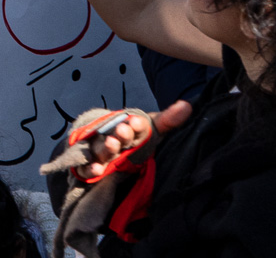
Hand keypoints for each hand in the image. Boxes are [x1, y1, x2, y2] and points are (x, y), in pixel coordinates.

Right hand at [71, 102, 194, 183]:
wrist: (109, 147)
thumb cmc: (136, 138)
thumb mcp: (153, 130)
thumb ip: (168, 120)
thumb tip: (187, 106)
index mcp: (130, 129)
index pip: (135, 126)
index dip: (136, 124)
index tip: (136, 121)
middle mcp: (114, 139)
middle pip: (116, 136)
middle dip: (120, 134)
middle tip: (124, 130)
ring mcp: (101, 152)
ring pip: (101, 150)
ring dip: (105, 148)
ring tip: (112, 146)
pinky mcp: (92, 167)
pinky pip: (88, 167)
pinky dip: (90, 168)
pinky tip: (96, 169)